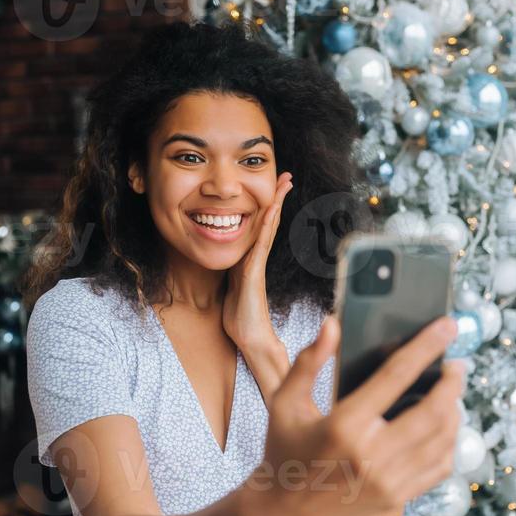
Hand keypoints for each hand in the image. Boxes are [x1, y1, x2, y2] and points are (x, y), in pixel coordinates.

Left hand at [222, 171, 292, 351]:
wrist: (250, 339)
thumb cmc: (241, 317)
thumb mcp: (232, 289)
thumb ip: (233, 273)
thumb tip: (228, 264)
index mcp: (250, 259)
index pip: (261, 226)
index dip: (267, 206)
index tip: (274, 186)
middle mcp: (256, 258)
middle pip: (270, 221)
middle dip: (277, 198)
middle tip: (286, 175)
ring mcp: (257, 264)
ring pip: (268, 228)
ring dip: (275, 204)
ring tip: (284, 183)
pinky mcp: (253, 274)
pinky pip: (260, 244)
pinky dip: (266, 226)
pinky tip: (270, 210)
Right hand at [249, 314, 464, 515]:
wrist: (283, 512)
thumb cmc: (283, 449)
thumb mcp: (284, 401)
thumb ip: (309, 360)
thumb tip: (333, 325)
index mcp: (344, 424)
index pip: (395, 376)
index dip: (425, 347)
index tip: (446, 326)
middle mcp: (370, 453)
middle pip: (432, 410)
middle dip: (452, 382)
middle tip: (456, 365)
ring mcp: (387, 480)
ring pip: (442, 439)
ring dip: (454, 410)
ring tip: (451, 392)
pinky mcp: (396, 497)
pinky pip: (439, 467)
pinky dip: (449, 443)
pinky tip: (445, 427)